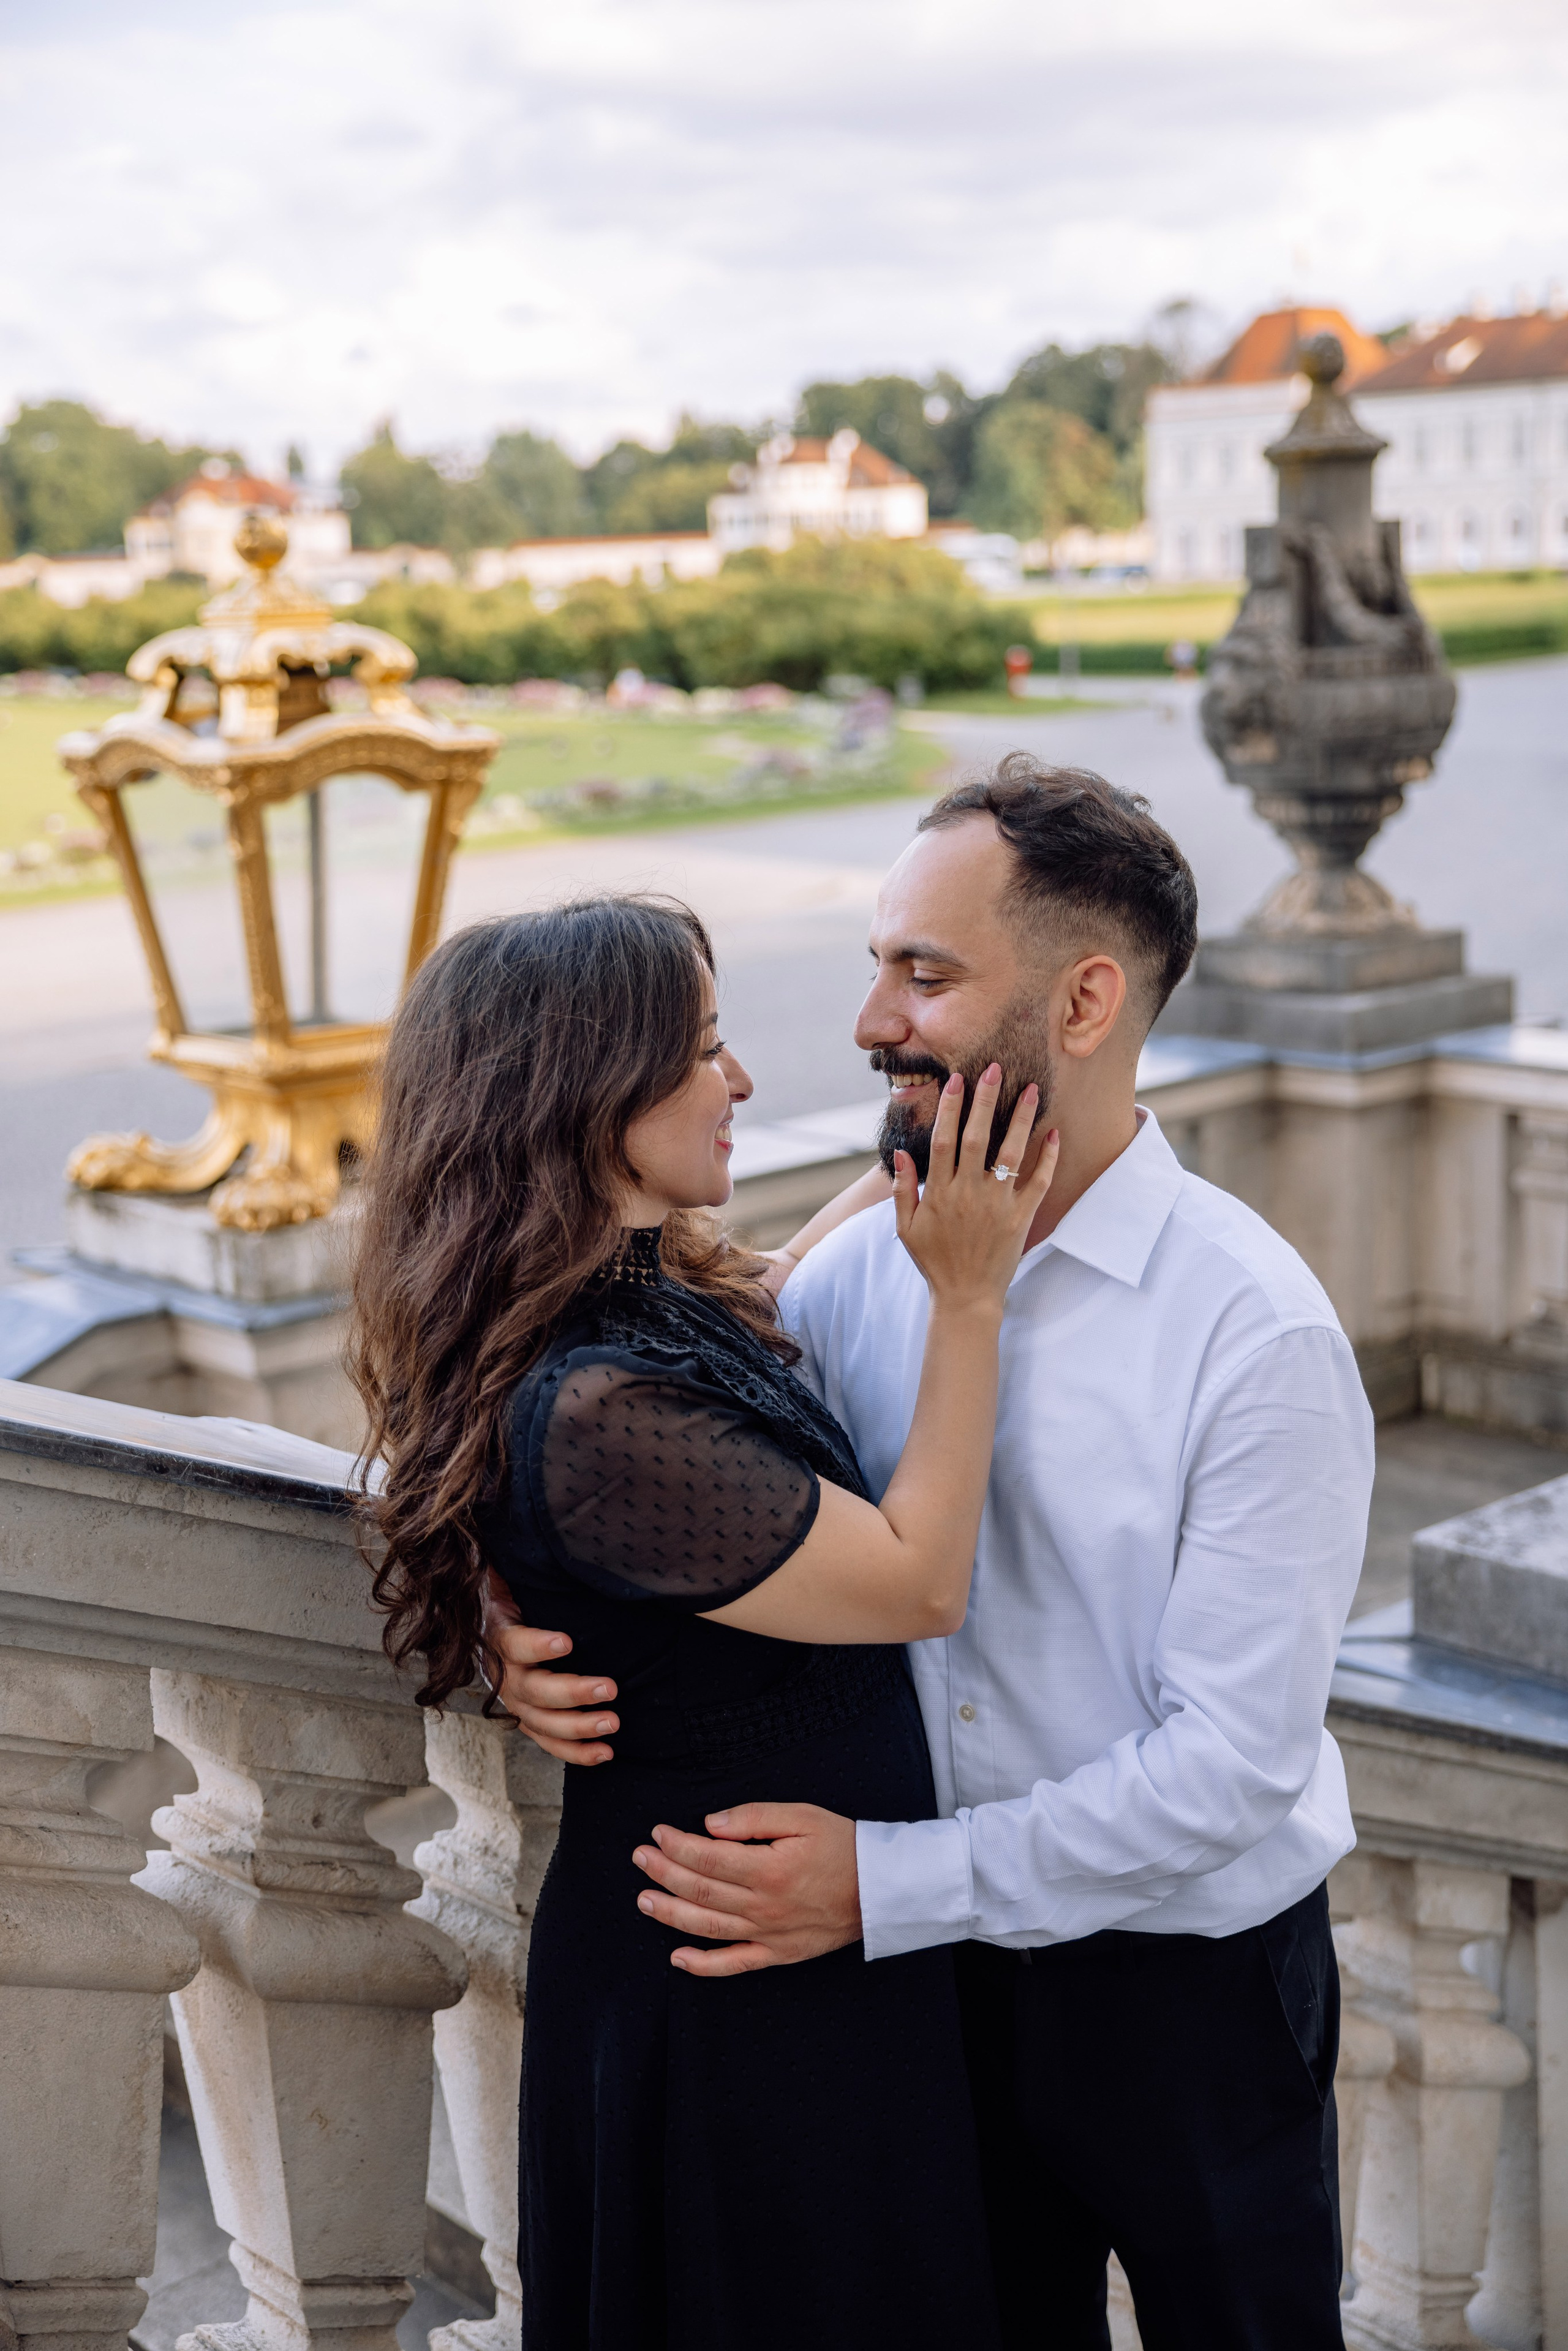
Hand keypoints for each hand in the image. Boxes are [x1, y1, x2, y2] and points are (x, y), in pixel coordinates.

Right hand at [480, 1568, 618, 1763]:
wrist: (501, 1611)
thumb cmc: (521, 1584)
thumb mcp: (516, 1564)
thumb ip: (523, 1554)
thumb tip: (529, 1514)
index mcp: (498, 1629)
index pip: (512, 1643)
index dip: (536, 1644)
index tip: (567, 1640)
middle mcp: (502, 1669)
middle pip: (529, 1690)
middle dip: (570, 1692)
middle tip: (609, 1688)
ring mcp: (514, 1697)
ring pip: (539, 1721)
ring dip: (576, 1728)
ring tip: (613, 1724)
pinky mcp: (528, 1716)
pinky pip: (547, 1740)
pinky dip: (575, 1752)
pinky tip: (605, 1754)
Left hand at [632, 1803, 859, 1975]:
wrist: (881, 1888)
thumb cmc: (843, 1845)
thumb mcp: (803, 1816)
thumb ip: (754, 1817)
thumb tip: (710, 1824)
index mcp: (768, 1869)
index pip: (707, 1857)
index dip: (676, 1846)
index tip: (657, 1833)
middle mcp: (764, 1906)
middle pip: (701, 1890)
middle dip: (664, 1873)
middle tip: (640, 1857)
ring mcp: (769, 1935)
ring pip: (707, 1928)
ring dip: (670, 1914)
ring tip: (644, 1899)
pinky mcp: (778, 1955)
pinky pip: (734, 1965)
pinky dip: (703, 1965)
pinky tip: (677, 1958)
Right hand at [893, 1066, 1055, 1313]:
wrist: (966, 1298)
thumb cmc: (934, 1262)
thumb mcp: (906, 1228)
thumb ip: (903, 1190)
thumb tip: (900, 1154)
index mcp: (940, 1193)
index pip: (943, 1140)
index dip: (949, 1108)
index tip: (957, 1080)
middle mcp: (969, 1194)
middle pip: (976, 1137)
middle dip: (985, 1100)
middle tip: (995, 1069)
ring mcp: (998, 1205)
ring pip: (1011, 1153)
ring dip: (1020, 1119)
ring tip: (1030, 1089)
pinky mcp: (1021, 1218)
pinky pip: (1039, 1183)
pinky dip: (1048, 1158)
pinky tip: (1054, 1133)